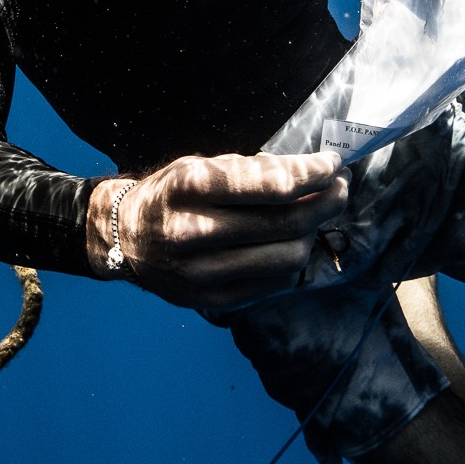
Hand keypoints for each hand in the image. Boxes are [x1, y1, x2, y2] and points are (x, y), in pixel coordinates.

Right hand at [88, 151, 349, 313]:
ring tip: (314, 216)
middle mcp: (195, 231)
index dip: (315, 174)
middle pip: (288, 223)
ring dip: (312, 233)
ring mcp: (203, 271)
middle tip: (339, 188)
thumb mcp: (200, 166)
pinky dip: (292, 261)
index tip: (334, 164)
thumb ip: (253, 170)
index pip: (274, 186)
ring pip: (289, 257)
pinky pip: (275, 283)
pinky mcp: (212, 299)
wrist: (125, 238)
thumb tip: (314, 171)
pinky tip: (290, 243)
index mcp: (190, 188)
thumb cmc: (171, 195)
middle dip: (327, 201)